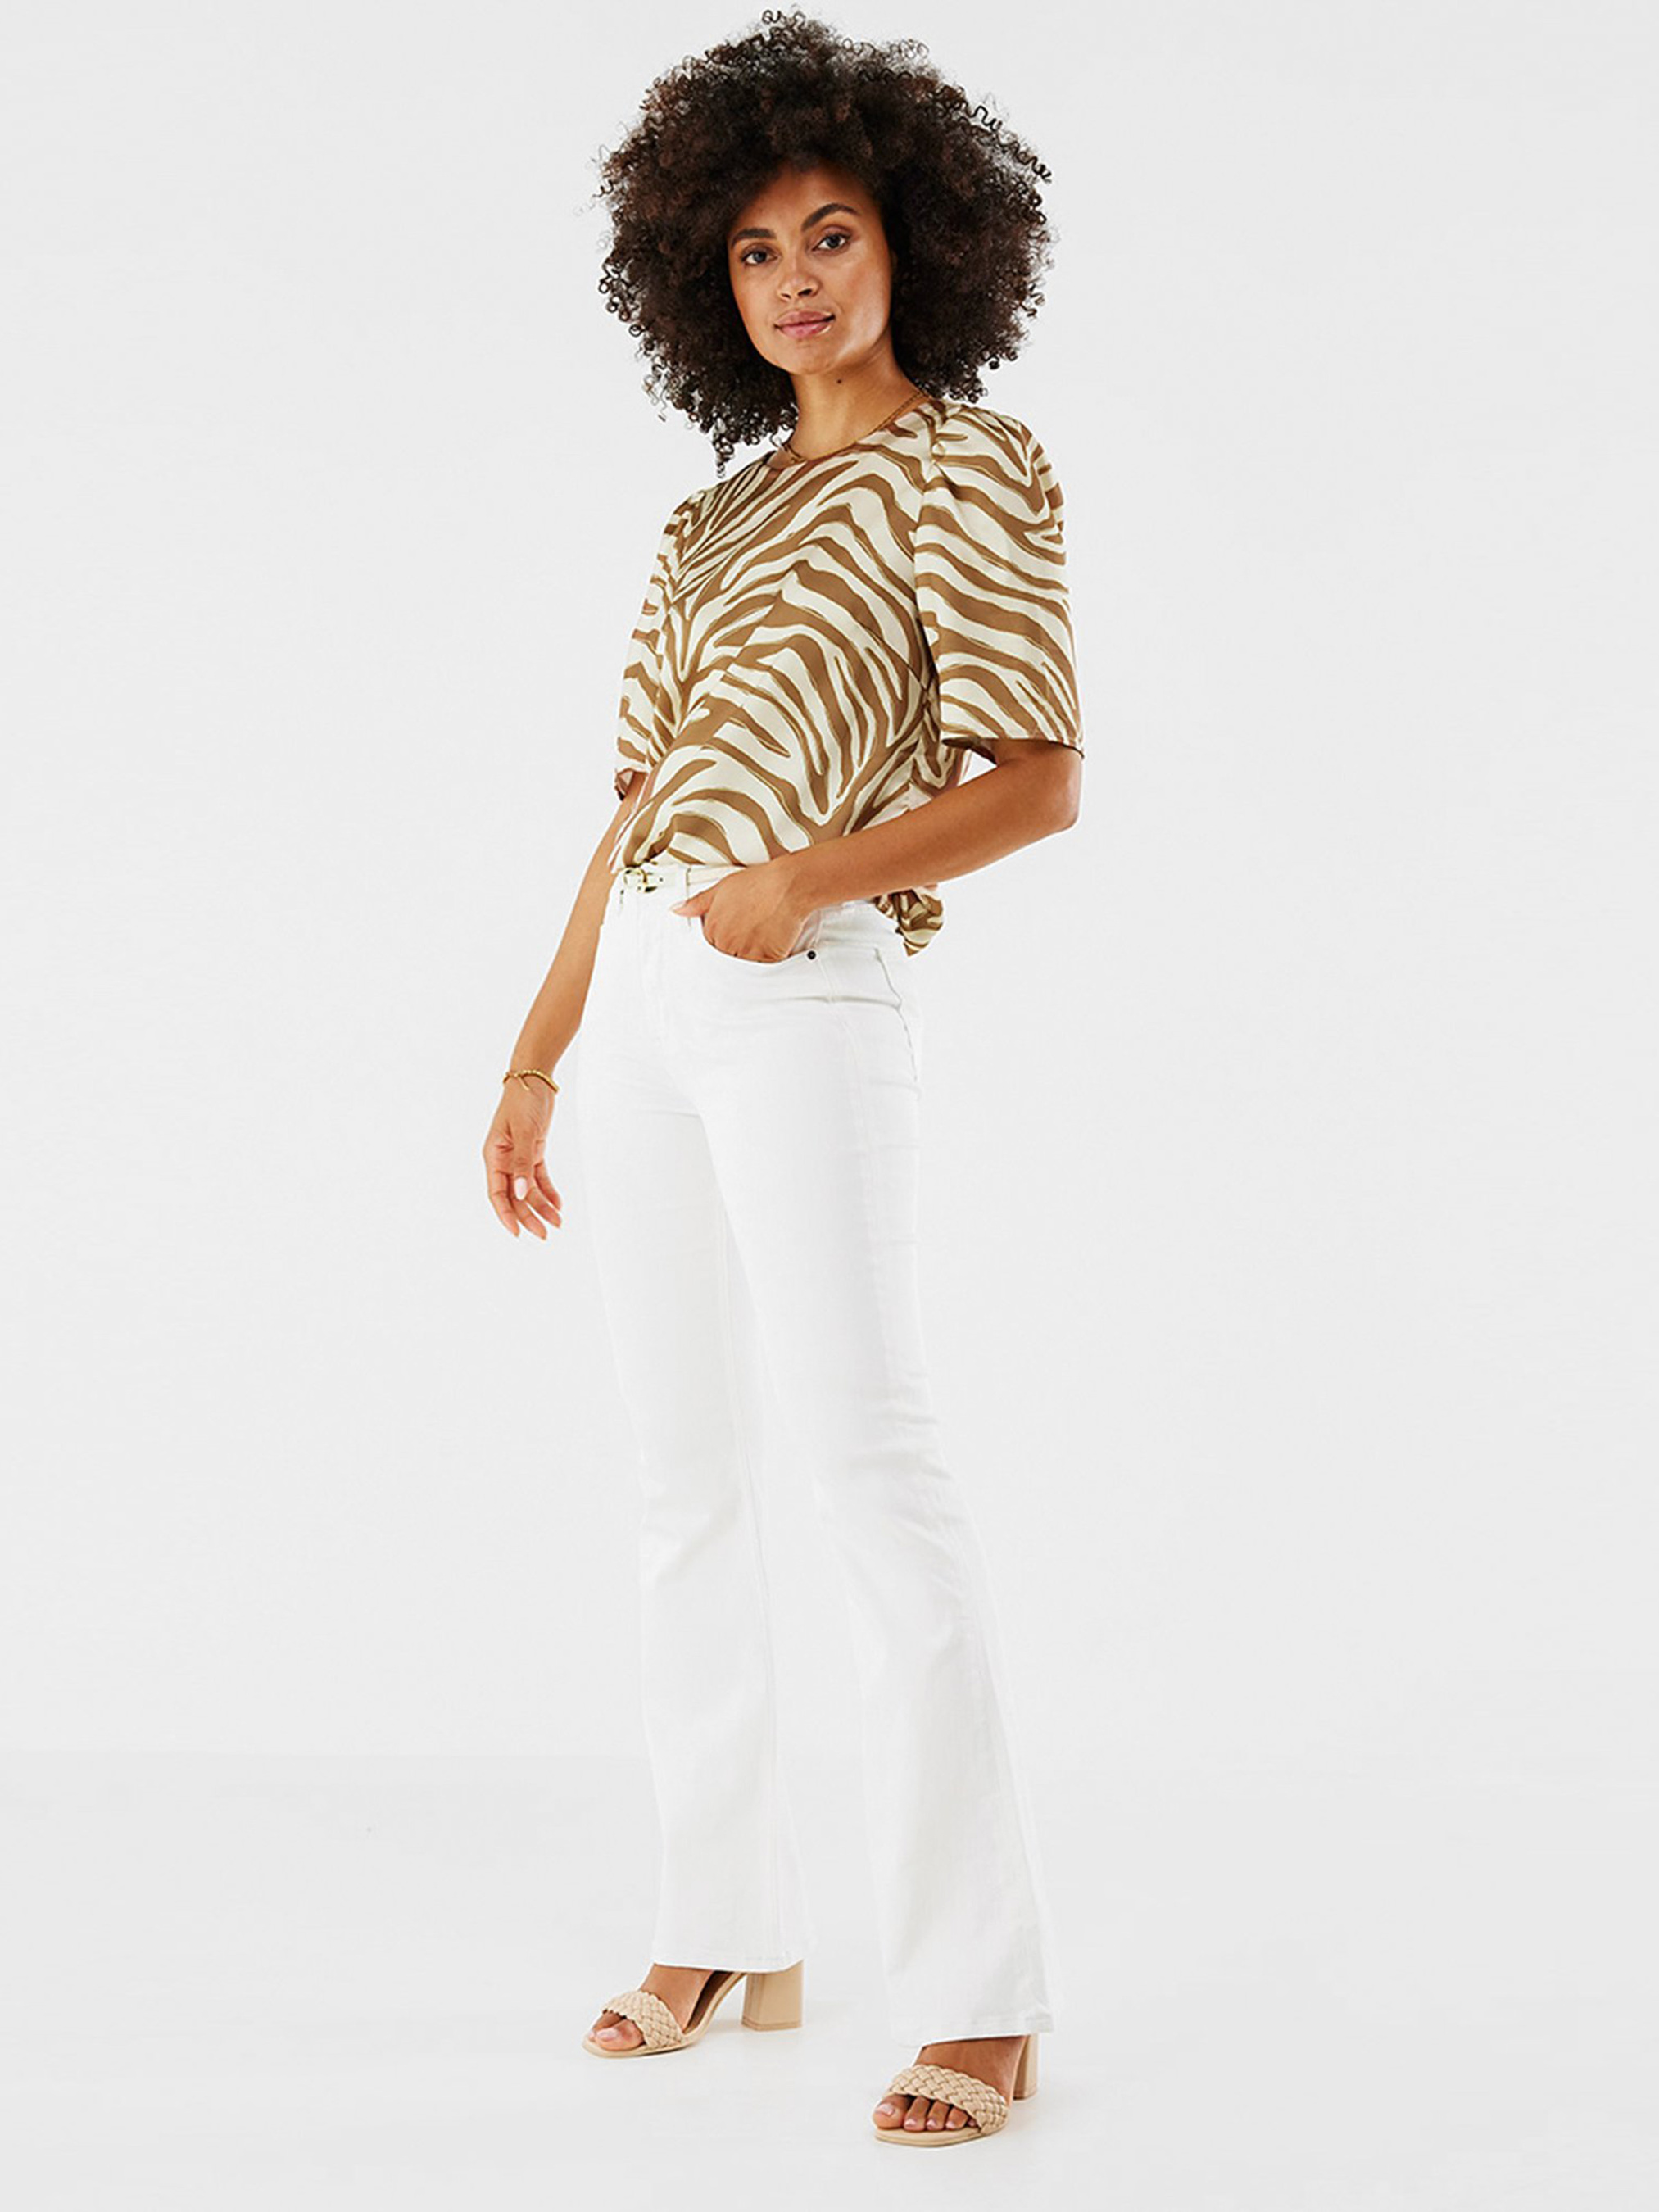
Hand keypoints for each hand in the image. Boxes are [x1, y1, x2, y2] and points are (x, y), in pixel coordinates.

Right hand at [483, 1081, 563, 1239]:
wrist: (534, 1080)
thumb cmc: (523, 1102)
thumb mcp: (524, 1133)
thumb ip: (522, 1164)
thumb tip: (519, 1194)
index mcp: (493, 1156)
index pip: (496, 1193)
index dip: (505, 1215)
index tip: (517, 1232)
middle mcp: (504, 1160)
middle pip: (514, 1197)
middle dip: (528, 1216)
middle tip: (545, 1234)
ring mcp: (518, 1158)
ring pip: (528, 1190)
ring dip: (542, 1206)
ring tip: (558, 1222)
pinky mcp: (533, 1152)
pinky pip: (539, 1178)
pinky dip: (548, 1191)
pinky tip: (558, 1204)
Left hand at [672, 861, 816, 960]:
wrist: (786, 887)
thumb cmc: (759, 884)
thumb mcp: (721, 887)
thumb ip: (697, 903)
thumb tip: (678, 909)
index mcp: (713, 928)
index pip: (709, 945)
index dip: (721, 939)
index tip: (731, 935)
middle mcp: (728, 943)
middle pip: (726, 957)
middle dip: (735, 949)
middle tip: (749, 935)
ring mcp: (748, 952)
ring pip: (743, 965)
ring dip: (749, 957)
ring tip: (760, 938)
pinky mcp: (768, 959)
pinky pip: (763, 969)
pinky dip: (766, 962)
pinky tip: (771, 946)